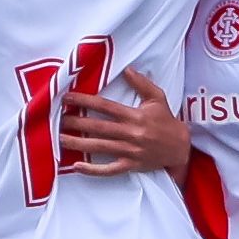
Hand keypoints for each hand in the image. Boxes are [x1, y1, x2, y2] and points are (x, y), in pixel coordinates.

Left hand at [60, 69, 189, 177]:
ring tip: (59, 139)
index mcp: (134, 116)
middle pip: (98, 128)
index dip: (85, 102)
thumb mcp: (158, 98)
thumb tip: (127, 69)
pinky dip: (93, 169)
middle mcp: (130, 134)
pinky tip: (77, 166)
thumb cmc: (167, 121)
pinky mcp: (130, 165)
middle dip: (76, 123)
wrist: (180, 148)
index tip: (68, 98)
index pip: (105, 107)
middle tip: (57, 119)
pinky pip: (109, 169)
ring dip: (78, 144)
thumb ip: (142, 83)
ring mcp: (130, 151)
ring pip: (99, 147)